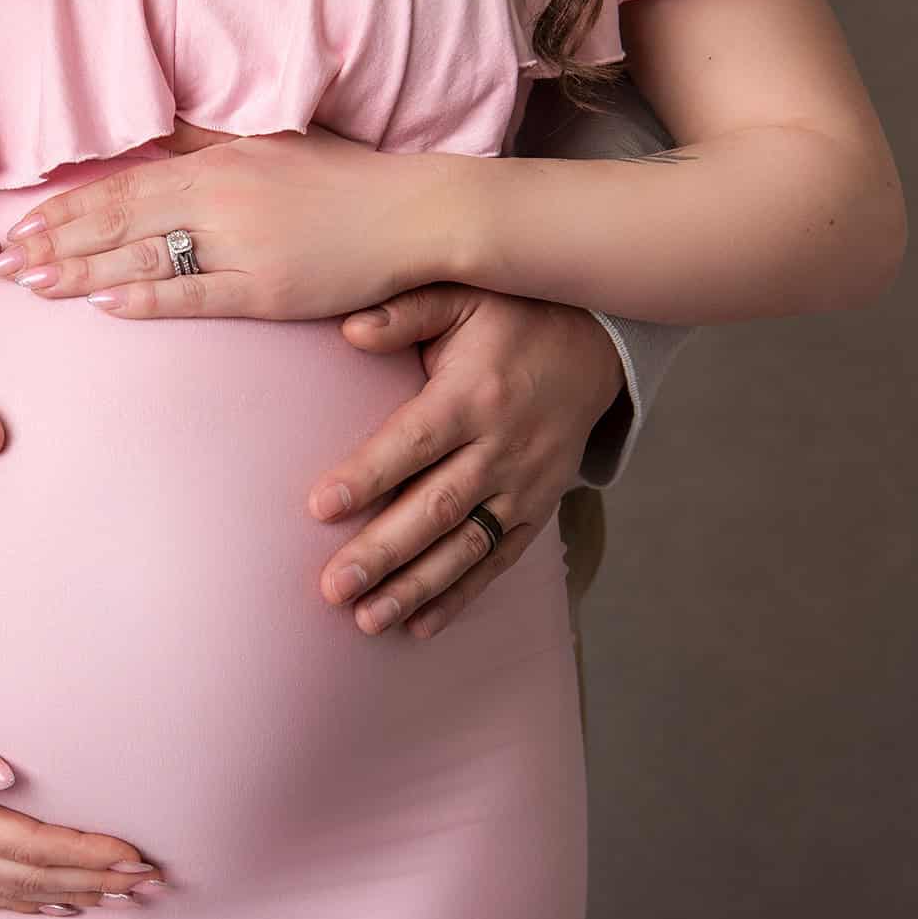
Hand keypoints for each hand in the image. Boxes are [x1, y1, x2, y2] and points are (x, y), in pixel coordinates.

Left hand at [0, 122, 451, 319]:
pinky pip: (198, 295)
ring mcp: (245, 245)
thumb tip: (155, 128)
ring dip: (83, 273)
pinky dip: (150, 300)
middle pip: (120, 220)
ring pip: (147, 258)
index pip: (122, 185)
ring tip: (33, 286)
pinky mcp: (270, 289)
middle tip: (0, 263)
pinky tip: (107, 307)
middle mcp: (222, 198)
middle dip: (54, 242)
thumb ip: (207, 139)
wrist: (412, 212)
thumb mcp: (269, 142)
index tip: (19, 225)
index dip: (65, 208)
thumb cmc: (343, 179)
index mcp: (217, 162)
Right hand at [0, 681, 169, 915]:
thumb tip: (4, 775)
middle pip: (31, 875)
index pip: (28, 844)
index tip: (132, 854)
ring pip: (15, 889)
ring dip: (73, 893)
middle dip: (96, 880)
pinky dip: (29, 900)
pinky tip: (55, 903)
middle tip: (152, 882)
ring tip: (124, 897)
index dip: (83, 852)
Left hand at [307, 284, 624, 639]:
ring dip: (416, 587)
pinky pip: (497, 560)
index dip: (368, 475)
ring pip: (465, 547)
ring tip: (367, 620)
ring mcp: (523, 485)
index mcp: (473, 396)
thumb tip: (350, 329)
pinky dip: (461, 596)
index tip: (320, 506)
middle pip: (435, 509)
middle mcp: (500, 448)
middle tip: (333, 587)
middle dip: (383, 553)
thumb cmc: (512, 315)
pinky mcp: (537, 509)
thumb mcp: (463, 293)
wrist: (596, 344)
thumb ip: (406, 311)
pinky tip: (420, 625)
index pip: (414, 443)